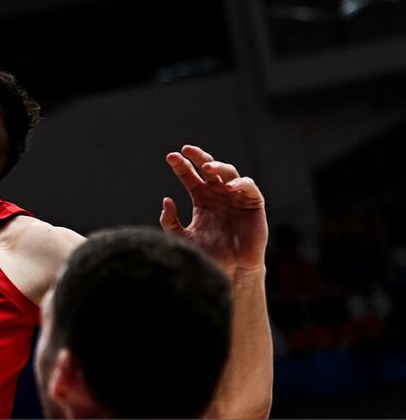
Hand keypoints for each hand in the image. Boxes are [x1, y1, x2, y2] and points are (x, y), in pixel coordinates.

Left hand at [161, 145, 267, 274]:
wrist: (231, 269)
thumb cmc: (208, 253)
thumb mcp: (183, 237)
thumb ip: (170, 221)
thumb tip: (166, 200)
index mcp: (202, 199)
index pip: (190, 177)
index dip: (182, 166)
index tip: (170, 157)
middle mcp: (219, 194)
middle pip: (209, 169)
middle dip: (198, 157)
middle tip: (187, 150)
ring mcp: (236, 197)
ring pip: (229, 173)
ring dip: (218, 167)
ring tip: (207, 168)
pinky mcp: (254, 203)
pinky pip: (249, 186)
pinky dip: (240, 183)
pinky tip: (229, 187)